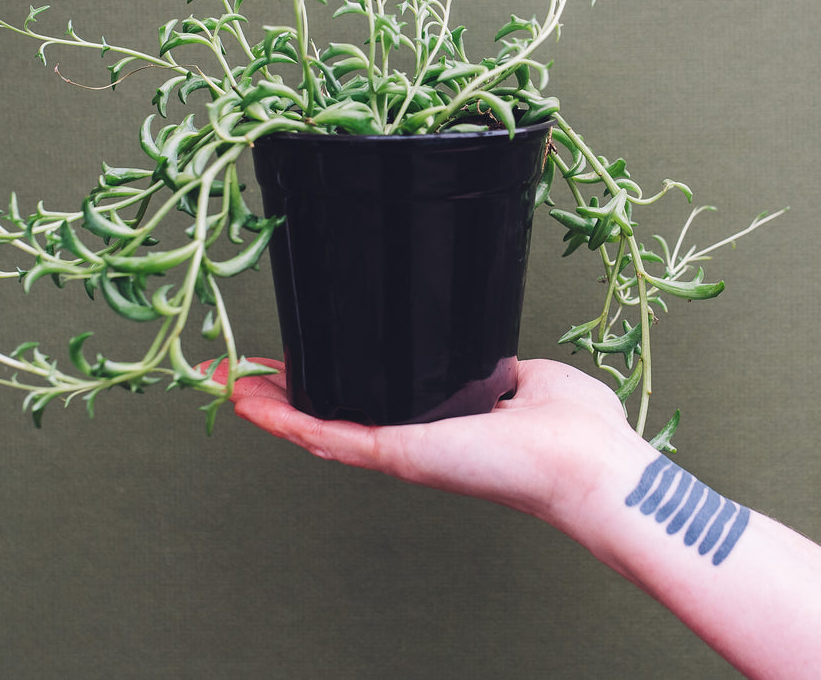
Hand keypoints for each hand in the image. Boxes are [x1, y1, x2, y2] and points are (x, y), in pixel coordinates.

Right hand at [227, 357, 647, 532]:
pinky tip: (253, 404)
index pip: (374, 400)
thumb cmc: (577, 432)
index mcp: (443, 423)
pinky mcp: (401, 454)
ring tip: (230, 383)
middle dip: (284, 394)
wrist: (590, 463)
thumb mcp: (529, 380)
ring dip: (272, 407)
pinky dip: (287, 421)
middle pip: (334, 415)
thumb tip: (503, 363)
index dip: (332, 380)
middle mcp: (415, 442)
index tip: (303, 357)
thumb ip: (507, 373)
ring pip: (320, 429)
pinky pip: (331, 437)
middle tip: (243, 373)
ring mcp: (403, 451)